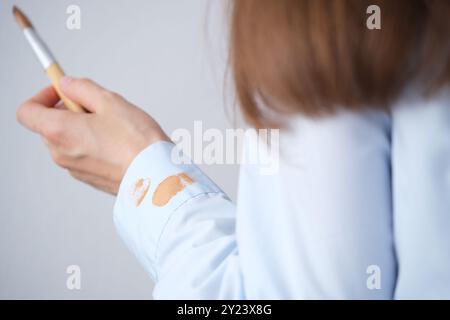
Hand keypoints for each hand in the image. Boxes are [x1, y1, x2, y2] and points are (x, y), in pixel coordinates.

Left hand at [17, 77, 169, 194]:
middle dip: (67, 110)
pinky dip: (91, 144)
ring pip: (67, 140)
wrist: (156, 176)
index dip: (42, 95)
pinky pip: (81, 154)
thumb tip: (67, 84)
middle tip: (96, 106)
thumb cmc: (137, 143)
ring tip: (112, 126)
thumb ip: (81, 88)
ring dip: (81, 128)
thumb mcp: (110, 102)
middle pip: (48, 125)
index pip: (27, 111)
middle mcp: (60, 153)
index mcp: (59, 131)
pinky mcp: (88, 177)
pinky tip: (116, 142)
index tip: (62, 90)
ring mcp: (74, 169)